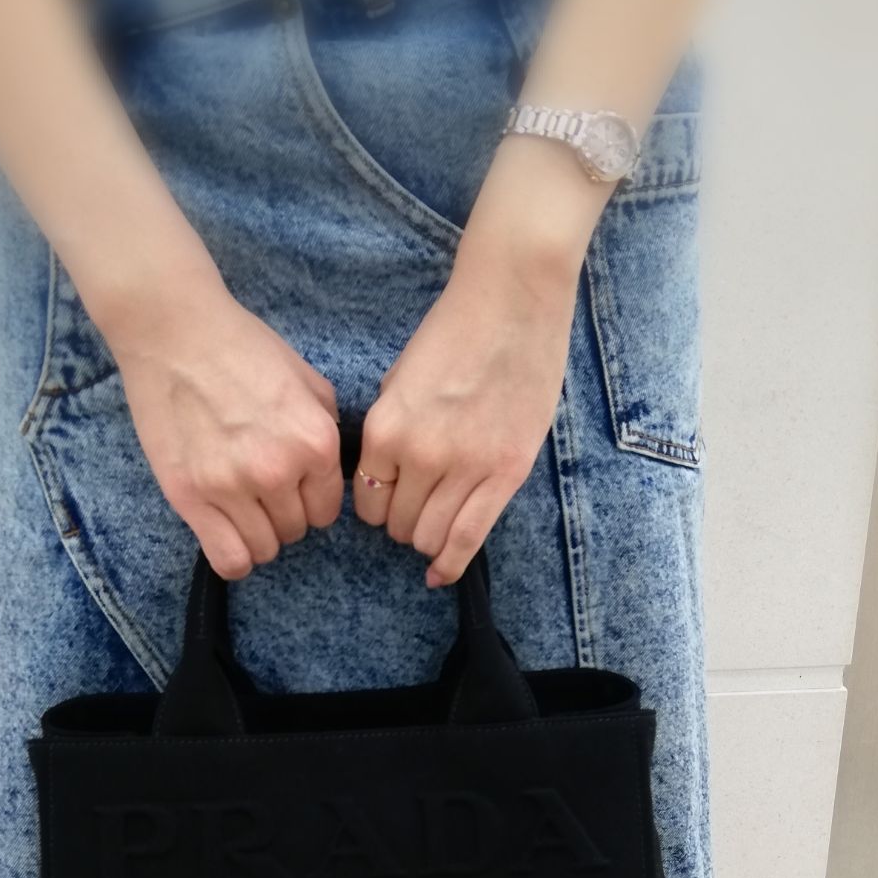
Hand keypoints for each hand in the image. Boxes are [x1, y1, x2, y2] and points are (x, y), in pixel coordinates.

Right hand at [100, 257, 343, 579]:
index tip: (294, 487)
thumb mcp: (308, 381)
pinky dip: (234, 556)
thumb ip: (326, 430)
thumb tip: (329, 473)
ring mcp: (231, 487)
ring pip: (264, 549)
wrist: (175, 332)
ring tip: (242, 508)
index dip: (312, 500)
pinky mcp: (190, 497)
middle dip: (284, 514)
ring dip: (258, 534)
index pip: (328, 510)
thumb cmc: (242, 348)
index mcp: (315, 442)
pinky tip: (226, 533)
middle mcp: (278, 471)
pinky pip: (228, 559)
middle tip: (262, 489)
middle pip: (296, 531)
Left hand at [355, 241, 579, 584]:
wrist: (511, 302)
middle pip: (396, 525)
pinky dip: (450, 564)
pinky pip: (469, 538)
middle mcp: (420, 454)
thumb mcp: (399, 380)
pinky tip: (440, 575)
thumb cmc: (454, 332)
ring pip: (429, 537)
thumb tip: (384, 475)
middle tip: (414, 508)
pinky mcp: (506, 473)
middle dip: (400, 523)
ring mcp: (466, 467)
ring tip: (434, 524)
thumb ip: (390, 431)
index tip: (387, 500)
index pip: (366, 501)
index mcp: (385, 428)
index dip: (375, 506)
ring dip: (426, 539)